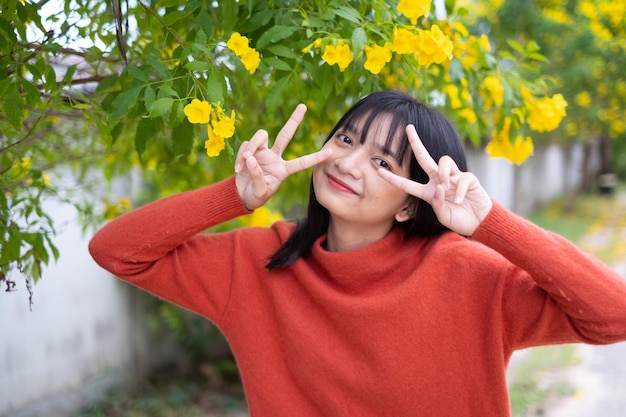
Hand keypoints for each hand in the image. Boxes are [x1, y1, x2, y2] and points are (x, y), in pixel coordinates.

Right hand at [234, 104, 331, 210]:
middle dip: (294, 120)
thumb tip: (251, 159)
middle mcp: (275, 158)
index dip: (315, 158)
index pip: (301, 163)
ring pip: (261, 136)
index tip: (331, 152)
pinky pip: (246, 146)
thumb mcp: (259, 192)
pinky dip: (240, 156)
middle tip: (303, 106)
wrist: (240, 194)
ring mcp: (262, 152)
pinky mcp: (250, 150)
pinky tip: (238, 168)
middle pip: (285, 135)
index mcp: (283, 170)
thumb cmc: (255, 195)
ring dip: (252, 146)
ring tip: (246, 161)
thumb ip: (257, 176)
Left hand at [377, 125, 492, 235]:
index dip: (393, 178)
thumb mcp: (444, 216)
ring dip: (442, 173)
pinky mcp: (468, 177)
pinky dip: (459, 189)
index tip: (378, 170)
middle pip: (424, 157)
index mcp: (428, 192)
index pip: (407, 183)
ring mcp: (453, 177)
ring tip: (447, 188)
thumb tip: (439, 187)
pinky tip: (461, 200)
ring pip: (443, 161)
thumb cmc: (459, 220)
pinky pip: (461, 176)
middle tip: (408, 127)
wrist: (480, 223)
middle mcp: (438, 181)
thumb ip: (437, 203)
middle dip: (416, 142)